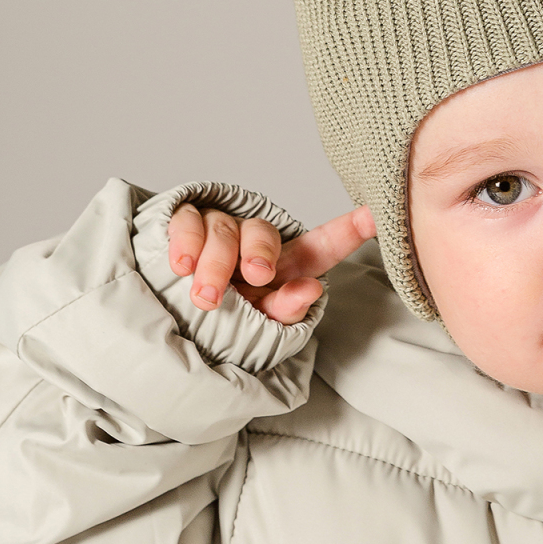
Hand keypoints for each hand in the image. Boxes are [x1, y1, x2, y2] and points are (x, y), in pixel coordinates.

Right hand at [167, 202, 376, 323]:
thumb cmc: (220, 327)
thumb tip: (311, 289)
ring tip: (208, 299)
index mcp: (283, 265)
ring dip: (216, 265)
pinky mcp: (184, 223)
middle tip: (257, 276)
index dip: (347, 230)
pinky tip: (182, 266)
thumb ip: (284, 311)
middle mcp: (253, 241)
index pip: (320, 246)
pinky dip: (187, 243)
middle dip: (260, 252)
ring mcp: (218, 229)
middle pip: (263, 233)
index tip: (375, 216)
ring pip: (223, 230)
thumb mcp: (257, 326)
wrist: (167, 327)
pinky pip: (188, 220)